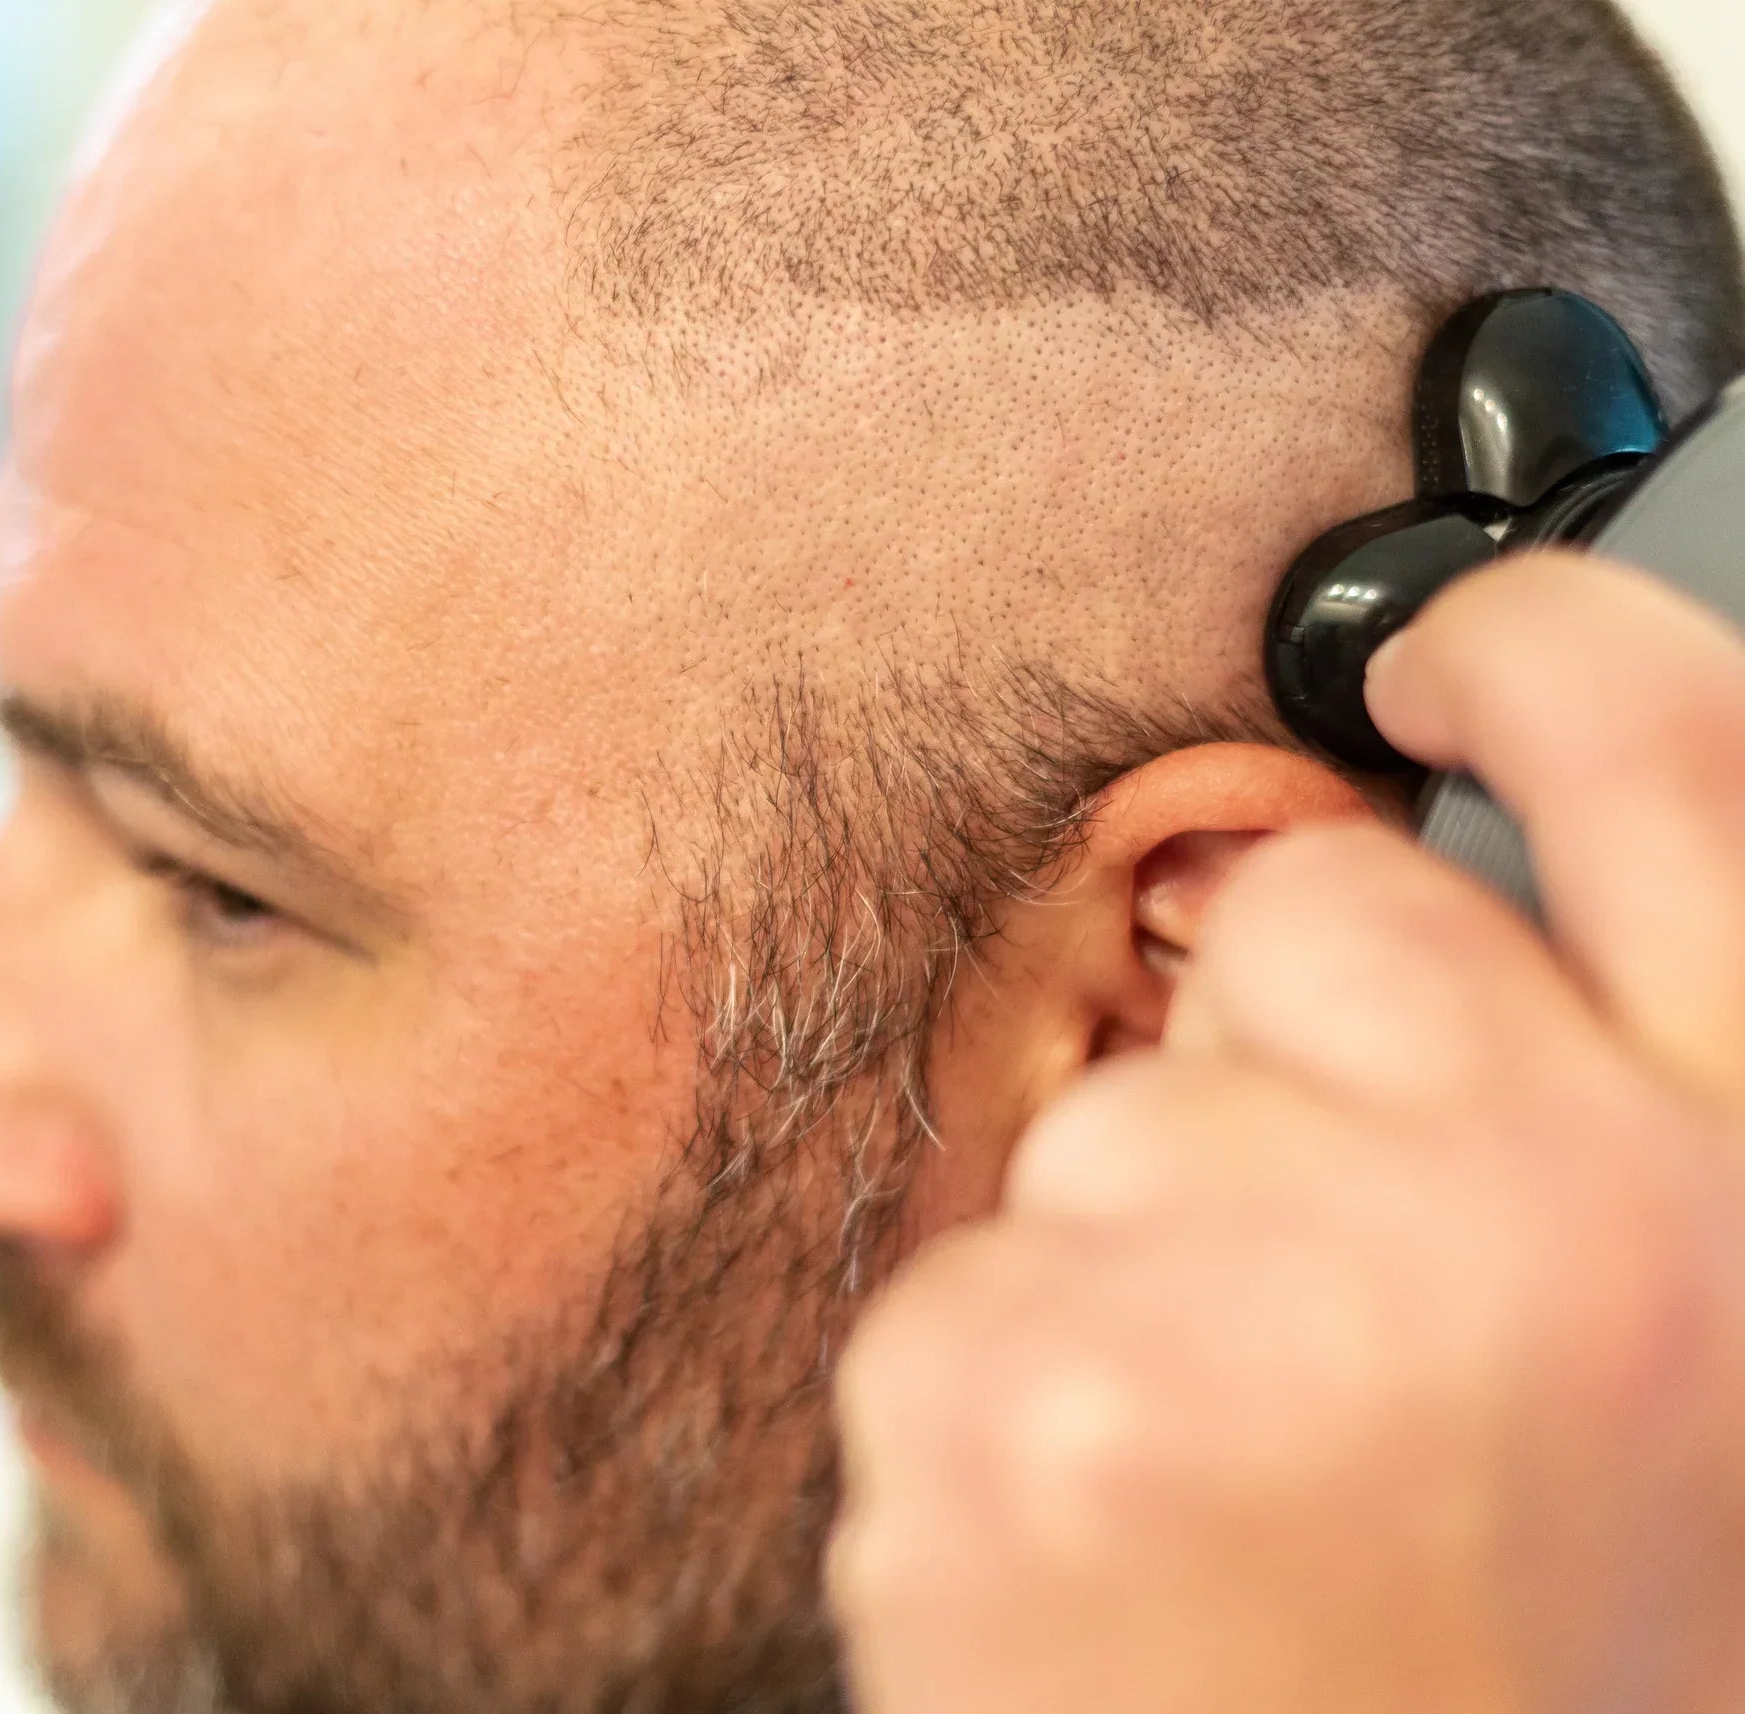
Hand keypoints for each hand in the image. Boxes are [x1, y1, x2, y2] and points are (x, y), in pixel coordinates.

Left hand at [829, 552, 1744, 1713]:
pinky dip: (1016, 1393)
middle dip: (1285, 1072)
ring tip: (1251, 1496)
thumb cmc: (1536, 1673)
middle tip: (1346, 1332)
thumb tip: (1447, 950)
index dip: (1543, 655)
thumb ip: (1610, 1130)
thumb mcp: (1696, 1384)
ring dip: (1150, 1270)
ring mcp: (1266, 1297)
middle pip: (1310, 921)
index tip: (1439, 653)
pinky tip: (1128, 1550)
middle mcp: (1552, 1215)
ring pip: (1113, 1119)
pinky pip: (968, 1277)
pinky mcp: (1021, 1391)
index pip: (1681, 759)